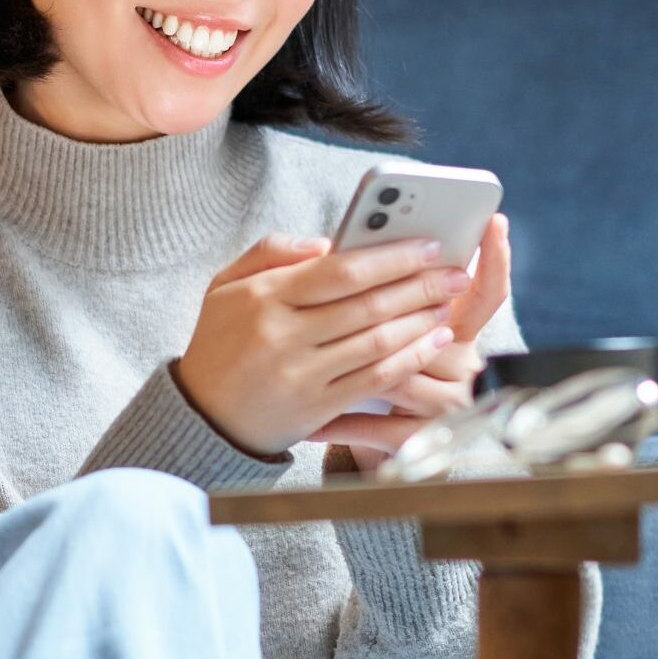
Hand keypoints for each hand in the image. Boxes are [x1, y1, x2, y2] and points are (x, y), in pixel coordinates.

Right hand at [171, 230, 472, 458]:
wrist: (202, 415)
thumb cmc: (219, 343)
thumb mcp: (224, 285)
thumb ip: (270, 252)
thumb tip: (326, 243)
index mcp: (263, 297)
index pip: (341, 270)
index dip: (392, 256)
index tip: (428, 244)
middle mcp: (283, 334)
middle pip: (367, 303)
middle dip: (421, 284)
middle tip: (455, 271)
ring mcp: (301, 374)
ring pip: (377, 340)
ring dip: (421, 319)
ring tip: (448, 302)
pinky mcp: (316, 407)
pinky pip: (375, 378)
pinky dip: (410, 357)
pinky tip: (433, 341)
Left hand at [317, 214, 511, 467]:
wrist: (368, 425)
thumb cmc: (369, 357)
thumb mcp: (386, 320)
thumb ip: (377, 283)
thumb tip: (346, 248)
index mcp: (459, 330)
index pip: (489, 291)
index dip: (496, 260)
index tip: (493, 222)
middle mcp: (462, 366)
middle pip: (438, 330)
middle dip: (397, 308)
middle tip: (362, 285)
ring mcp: (443, 405)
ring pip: (403, 375)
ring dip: (360, 362)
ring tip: (320, 348)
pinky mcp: (414, 438)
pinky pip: (380, 428)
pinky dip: (345, 423)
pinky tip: (315, 422)